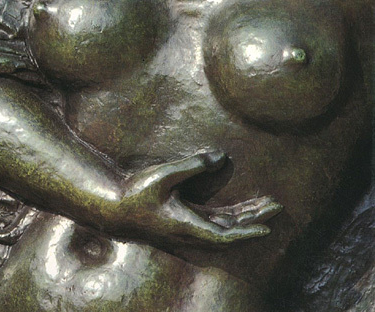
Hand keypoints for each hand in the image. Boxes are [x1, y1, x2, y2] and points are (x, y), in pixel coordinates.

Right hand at [115, 152, 281, 248]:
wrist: (114, 207)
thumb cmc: (137, 192)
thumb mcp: (165, 175)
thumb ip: (194, 164)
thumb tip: (221, 156)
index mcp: (188, 225)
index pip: (226, 236)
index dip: (248, 232)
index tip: (267, 228)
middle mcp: (191, 231)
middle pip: (231, 231)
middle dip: (254, 218)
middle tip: (275, 205)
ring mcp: (187, 228)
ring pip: (223, 226)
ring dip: (244, 216)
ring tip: (264, 204)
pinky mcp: (183, 221)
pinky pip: (213, 221)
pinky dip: (230, 215)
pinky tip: (240, 208)